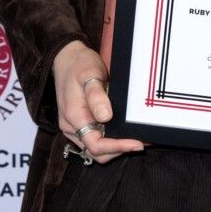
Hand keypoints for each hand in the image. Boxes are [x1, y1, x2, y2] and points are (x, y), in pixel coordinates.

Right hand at [52, 40, 144, 163]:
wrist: (67, 59)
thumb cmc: (79, 64)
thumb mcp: (89, 74)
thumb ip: (96, 96)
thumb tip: (106, 117)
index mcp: (73, 116)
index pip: (95, 144)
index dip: (117, 147)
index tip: (137, 143)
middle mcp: (72, 127)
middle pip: (96, 152)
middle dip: (119, 150)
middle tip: (142, 142)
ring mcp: (75, 127)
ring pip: (96, 149)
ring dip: (116, 148)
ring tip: (138, 139)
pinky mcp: (82, 123)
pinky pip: (96, 139)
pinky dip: (112, 140)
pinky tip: (126, 133)